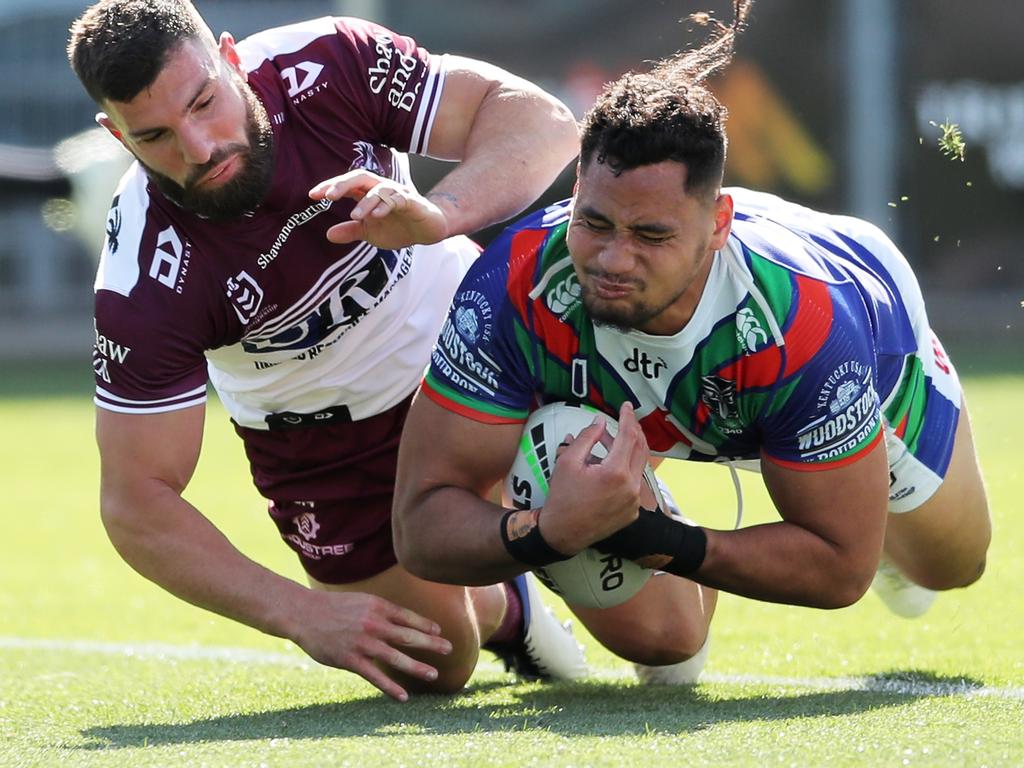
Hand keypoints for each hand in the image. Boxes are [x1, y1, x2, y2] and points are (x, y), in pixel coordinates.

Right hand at [290, 589, 452, 701]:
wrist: (304, 613)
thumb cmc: (332, 607)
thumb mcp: (361, 600)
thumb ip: (380, 610)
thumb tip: (400, 619)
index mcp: (378, 606)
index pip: (408, 617)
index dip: (426, 625)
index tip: (439, 632)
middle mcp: (374, 624)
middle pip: (409, 636)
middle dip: (431, 644)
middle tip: (449, 649)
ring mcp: (363, 643)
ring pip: (397, 657)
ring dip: (417, 667)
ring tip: (434, 675)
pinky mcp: (351, 660)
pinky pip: (375, 676)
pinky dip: (391, 687)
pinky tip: (403, 696)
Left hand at [309, 170, 449, 248]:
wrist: (428, 231)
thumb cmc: (399, 226)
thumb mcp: (371, 232)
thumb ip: (352, 231)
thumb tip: (328, 234)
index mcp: (368, 194)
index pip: (347, 185)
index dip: (329, 187)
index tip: (312, 195)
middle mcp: (381, 189)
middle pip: (359, 178)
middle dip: (342, 184)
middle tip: (327, 196)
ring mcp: (397, 193)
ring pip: (378, 189)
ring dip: (365, 202)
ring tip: (355, 215)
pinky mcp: (412, 202)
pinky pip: (398, 199)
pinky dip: (386, 206)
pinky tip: (378, 215)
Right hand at [540, 402, 651, 554]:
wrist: (563, 533)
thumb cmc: (562, 497)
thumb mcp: (568, 461)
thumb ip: (587, 437)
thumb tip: (601, 421)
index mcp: (616, 473)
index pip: (629, 436)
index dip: (628, 418)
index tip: (626, 406)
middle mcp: (631, 487)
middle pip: (640, 449)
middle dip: (634, 431)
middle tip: (625, 419)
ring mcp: (634, 501)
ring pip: (638, 466)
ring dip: (627, 451)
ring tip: (608, 442)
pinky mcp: (632, 511)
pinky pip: (634, 484)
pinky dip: (625, 471)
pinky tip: (608, 467)